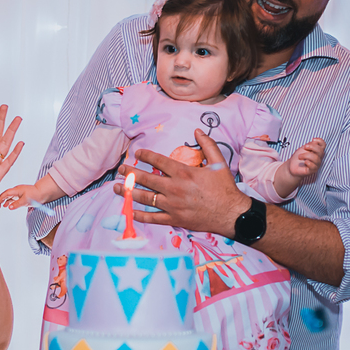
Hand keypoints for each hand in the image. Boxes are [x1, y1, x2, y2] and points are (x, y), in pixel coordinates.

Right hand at [0, 183, 40, 210]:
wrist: (43, 192)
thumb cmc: (35, 195)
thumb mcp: (26, 201)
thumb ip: (17, 204)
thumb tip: (9, 207)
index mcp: (17, 190)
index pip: (6, 193)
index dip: (0, 198)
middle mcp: (16, 190)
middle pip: (5, 194)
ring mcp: (18, 192)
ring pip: (8, 196)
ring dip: (3, 201)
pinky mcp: (21, 195)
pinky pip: (12, 198)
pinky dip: (8, 201)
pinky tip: (6, 205)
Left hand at [113, 129, 247, 236]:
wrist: (231, 214)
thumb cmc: (225, 188)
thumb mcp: (219, 163)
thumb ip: (208, 145)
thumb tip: (197, 130)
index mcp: (184, 173)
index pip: (159, 161)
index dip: (146, 156)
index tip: (137, 153)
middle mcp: (175, 188)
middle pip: (147, 179)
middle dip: (131, 173)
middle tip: (121, 169)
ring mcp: (173, 205)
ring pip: (146, 198)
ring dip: (129, 192)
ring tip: (117, 188)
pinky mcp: (175, 219)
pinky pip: (153, 217)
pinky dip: (140, 215)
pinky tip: (130, 211)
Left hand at [287, 138, 324, 177]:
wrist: (292, 166)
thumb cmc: (298, 157)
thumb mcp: (304, 148)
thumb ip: (311, 144)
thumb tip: (315, 141)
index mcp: (317, 151)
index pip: (323, 145)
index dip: (320, 141)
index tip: (313, 139)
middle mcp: (318, 157)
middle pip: (320, 151)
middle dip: (312, 147)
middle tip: (305, 147)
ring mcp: (316, 164)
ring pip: (316, 158)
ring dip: (306, 155)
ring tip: (300, 156)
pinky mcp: (312, 170)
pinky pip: (313, 166)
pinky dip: (308, 163)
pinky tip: (304, 162)